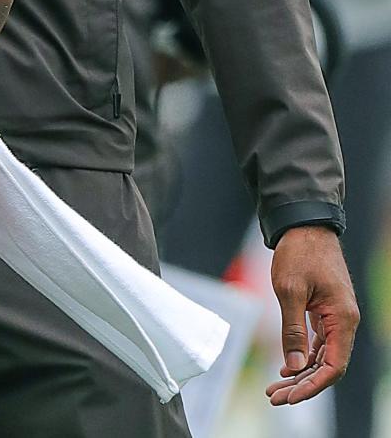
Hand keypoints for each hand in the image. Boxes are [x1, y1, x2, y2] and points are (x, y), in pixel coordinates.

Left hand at [265, 226, 358, 406]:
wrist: (304, 224)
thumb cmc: (299, 252)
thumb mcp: (290, 290)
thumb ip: (293, 330)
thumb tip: (295, 366)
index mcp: (342, 318)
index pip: (334, 366)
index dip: (312, 385)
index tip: (290, 396)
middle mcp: (344, 321)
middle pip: (327, 365)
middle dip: (302, 384)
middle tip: (275, 396)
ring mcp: (336, 316)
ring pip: (323, 355)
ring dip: (301, 372)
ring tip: (276, 387)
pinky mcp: (326, 310)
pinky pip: (319, 342)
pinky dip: (304, 355)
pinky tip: (287, 366)